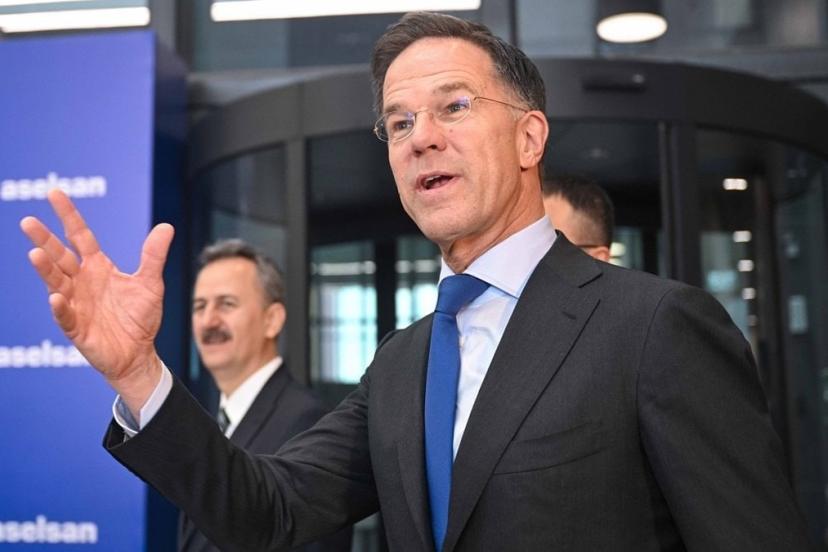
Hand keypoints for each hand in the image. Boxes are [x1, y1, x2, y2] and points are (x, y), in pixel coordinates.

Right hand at [20, 189, 173, 412]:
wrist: (139, 354)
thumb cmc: (140, 318)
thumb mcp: (151, 283)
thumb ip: (153, 256)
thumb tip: (166, 226)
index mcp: (98, 268)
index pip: (80, 236)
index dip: (68, 216)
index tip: (54, 193)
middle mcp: (82, 282)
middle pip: (60, 256)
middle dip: (45, 240)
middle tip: (27, 222)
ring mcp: (77, 304)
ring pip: (56, 283)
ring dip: (45, 270)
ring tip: (34, 254)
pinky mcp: (77, 328)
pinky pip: (66, 316)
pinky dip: (61, 307)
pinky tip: (56, 297)